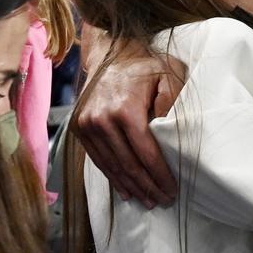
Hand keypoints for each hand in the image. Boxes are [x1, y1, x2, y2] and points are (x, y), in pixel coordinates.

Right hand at [73, 38, 183, 207]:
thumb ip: (172, 102)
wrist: (110, 52)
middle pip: (128, 164)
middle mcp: (102, 119)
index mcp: (125, 109)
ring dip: (131, 186)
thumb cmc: (145, 65)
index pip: (146, 153)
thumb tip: (170, 131)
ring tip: (147, 200)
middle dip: (148, 186)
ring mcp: (87, 125)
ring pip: (112, 166)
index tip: (172, 190)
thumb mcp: (169, 75)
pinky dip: (112, 177)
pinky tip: (126, 190)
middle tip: (162, 200)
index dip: (160, 175)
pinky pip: (98, 159)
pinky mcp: (80, 128)